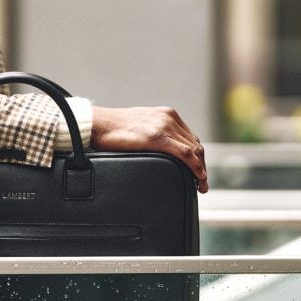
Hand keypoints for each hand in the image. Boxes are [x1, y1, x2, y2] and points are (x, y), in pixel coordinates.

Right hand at [91, 105, 208, 191]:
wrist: (98, 124)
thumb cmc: (113, 129)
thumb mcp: (141, 127)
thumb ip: (154, 134)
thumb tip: (159, 151)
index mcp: (167, 115)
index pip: (190, 137)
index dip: (198, 156)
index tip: (199, 171)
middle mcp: (169, 118)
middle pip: (195, 144)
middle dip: (201, 164)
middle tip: (202, 182)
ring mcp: (165, 126)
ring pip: (194, 150)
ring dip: (201, 169)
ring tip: (201, 185)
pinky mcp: (158, 137)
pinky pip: (185, 154)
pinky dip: (195, 167)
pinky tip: (198, 178)